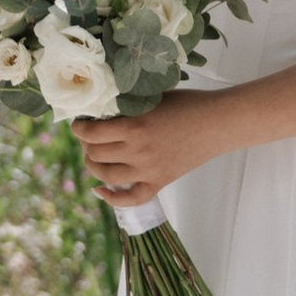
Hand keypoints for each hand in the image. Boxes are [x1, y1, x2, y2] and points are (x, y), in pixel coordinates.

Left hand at [73, 89, 238, 204]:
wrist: (217, 123)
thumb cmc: (186, 103)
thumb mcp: (151, 97)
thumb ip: (127, 105)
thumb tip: (101, 108)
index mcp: (133, 126)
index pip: (91, 133)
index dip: (79, 129)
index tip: (78, 124)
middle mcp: (138, 151)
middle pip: (96, 155)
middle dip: (86, 146)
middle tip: (87, 138)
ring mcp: (148, 170)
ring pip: (107, 176)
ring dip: (93, 167)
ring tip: (92, 158)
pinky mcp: (160, 181)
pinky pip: (131, 198)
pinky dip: (112, 198)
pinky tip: (100, 190)